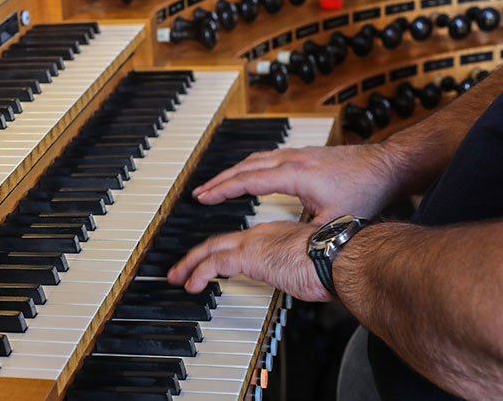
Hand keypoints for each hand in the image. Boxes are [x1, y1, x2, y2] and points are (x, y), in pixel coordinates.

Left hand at [166, 221, 332, 301]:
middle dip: (196, 255)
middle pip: (219, 242)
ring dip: (190, 264)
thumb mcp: (309, 267)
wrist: (341, 258)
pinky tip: (192, 285)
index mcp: (275, 235)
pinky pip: (215, 263)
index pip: (240, 241)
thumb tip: (295, 281)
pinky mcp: (250, 255)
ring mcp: (254, 243)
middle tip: (181, 268)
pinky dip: (199, 273)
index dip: (222, 251)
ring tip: (178, 277)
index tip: (214, 263)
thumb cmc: (336, 264)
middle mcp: (261, 235)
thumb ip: (294, 271)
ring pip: (210, 249)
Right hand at [191, 144, 396, 223]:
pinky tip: (248, 175)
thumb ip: (308, 232)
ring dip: (232, 172)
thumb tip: (290, 247)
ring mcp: (297, 154)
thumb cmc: (365, 190)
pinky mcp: (304, 155)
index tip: (204, 198)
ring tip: (217, 185)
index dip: (223, 190)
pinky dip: (249, 167)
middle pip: (244, 167)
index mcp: (293, 174)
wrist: (388, 165)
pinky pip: (266, 158)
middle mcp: (291, 160)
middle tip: (199, 193)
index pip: (247, 181)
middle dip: (219, 180)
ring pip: (254, 160)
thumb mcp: (335, 219)